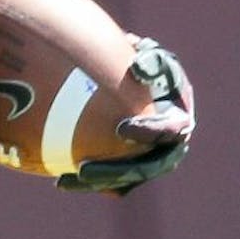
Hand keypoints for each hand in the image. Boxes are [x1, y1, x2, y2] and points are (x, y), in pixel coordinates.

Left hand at [57, 36, 194, 194]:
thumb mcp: (148, 56)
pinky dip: (92, 181)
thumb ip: (148, 61)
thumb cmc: (138, 63)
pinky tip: (62, 180)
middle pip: (148, 165)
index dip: (151, 131)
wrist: (123, 77)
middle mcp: (168, 143)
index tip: (122, 128)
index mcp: (178, 117)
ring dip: (100, 182)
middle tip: (84, 169)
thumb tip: (140, 67)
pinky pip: (114, 180)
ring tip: (66, 181)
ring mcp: (149, 158)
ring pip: (128, 178)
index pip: (172, 130)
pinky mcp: (129, 165)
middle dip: (118, 171)